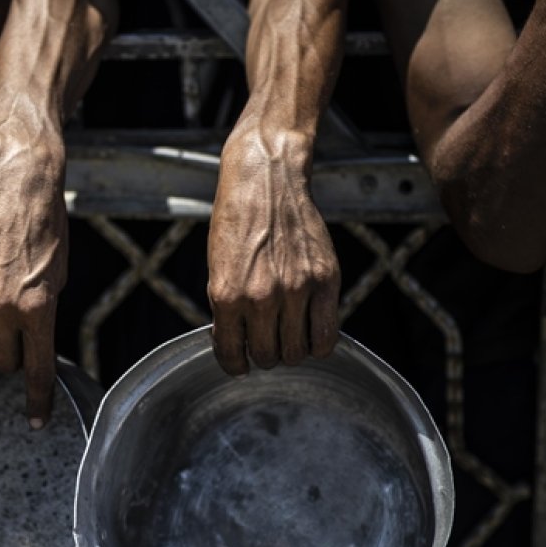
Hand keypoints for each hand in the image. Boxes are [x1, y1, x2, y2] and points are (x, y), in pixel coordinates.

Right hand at [0, 127, 68, 428]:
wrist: (16, 188)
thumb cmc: (45, 232)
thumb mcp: (58, 278)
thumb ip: (44, 317)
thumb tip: (34, 352)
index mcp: (36, 308)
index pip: (36, 371)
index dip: (37, 401)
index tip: (36, 421)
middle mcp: (2, 306)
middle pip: (3, 363)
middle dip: (14, 358)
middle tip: (21, 336)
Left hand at [208, 126, 340, 375]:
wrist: (266, 180)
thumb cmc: (236, 221)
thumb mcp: (217, 268)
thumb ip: (227, 309)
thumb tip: (238, 346)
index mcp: (228, 295)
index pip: (231, 355)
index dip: (234, 365)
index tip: (239, 364)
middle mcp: (262, 297)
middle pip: (268, 358)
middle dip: (265, 355)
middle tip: (266, 342)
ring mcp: (297, 289)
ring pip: (298, 352)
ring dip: (292, 350)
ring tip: (288, 336)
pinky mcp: (326, 280)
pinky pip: (327, 335)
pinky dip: (319, 344)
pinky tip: (311, 333)